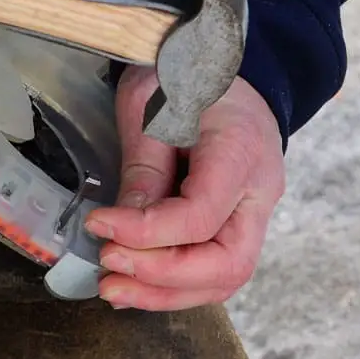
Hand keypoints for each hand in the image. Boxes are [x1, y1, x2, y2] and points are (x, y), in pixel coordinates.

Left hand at [84, 65, 285, 310]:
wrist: (217, 66)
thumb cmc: (184, 74)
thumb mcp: (152, 105)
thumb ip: (144, 167)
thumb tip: (123, 226)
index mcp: (242, 151)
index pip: (201, 215)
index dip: (147, 231)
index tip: (99, 225)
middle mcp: (260, 191)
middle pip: (227, 263)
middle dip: (162, 277)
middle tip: (109, 269)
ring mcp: (254, 211)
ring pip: (224, 277)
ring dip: (165, 292)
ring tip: (113, 289)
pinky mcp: (236, 223)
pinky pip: (212, 267)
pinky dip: (173, 284)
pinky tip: (133, 286)